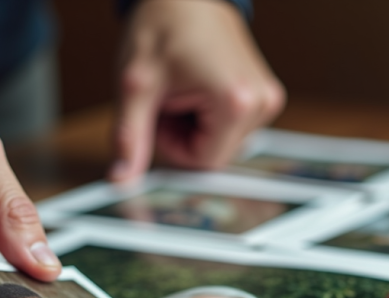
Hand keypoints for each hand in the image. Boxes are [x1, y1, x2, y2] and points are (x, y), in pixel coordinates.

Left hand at [109, 0, 284, 180]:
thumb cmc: (163, 26)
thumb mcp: (136, 87)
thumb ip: (129, 139)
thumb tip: (121, 180)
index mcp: (236, 102)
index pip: (202, 162)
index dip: (172, 145)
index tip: (160, 111)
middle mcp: (261, 103)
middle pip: (214, 154)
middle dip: (184, 135)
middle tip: (170, 97)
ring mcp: (267, 99)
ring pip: (221, 143)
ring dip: (195, 126)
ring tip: (183, 88)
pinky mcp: (265, 95)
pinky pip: (231, 128)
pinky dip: (208, 116)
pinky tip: (197, 87)